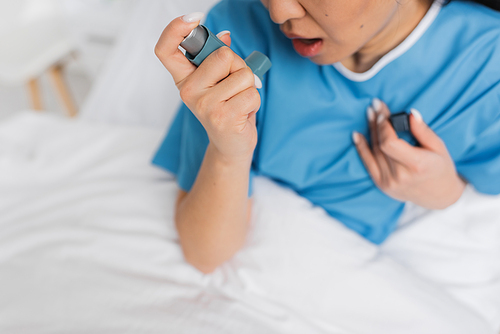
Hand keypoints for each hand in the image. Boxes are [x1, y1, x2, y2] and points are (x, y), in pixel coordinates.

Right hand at [154, 13, 259, 162]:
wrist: (231, 144)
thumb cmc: (227, 108)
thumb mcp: (219, 81)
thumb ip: (219, 59)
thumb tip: (224, 35)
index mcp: (184, 78)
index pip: (165, 50)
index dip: (174, 29)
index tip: (193, 18)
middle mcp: (189, 91)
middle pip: (223, 55)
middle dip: (239, 66)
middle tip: (234, 86)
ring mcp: (204, 105)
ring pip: (242, 74)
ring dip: (249, 87)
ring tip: (239, 102)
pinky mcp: (223, 117)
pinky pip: (251, 93)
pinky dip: (255, 101)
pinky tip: (243, 113)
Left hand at [353, 99, 465, 209]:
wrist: (438, 196)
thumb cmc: (440, 168)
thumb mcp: (439, 147)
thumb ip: (423, 131)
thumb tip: (411, 113)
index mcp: (416, 165)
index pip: (389, 143)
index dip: (383, 126)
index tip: (383, 112)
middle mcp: (400, 176)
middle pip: (380, 145)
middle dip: (376, 123)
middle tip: (374, 106)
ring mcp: (388, 182)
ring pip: (373, 152)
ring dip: (370, 131)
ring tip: (369, 114)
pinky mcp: (381, 185)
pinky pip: (367, 164)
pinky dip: (361, 148)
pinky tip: (356, 135)